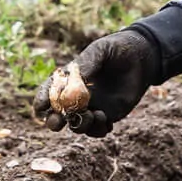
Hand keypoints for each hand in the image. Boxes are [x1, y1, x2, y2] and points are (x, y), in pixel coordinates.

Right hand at [32, 30, 160, 137]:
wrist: (140, 58)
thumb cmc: (115, 49)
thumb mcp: (100, 51)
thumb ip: (87, 64)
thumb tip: (73, 81)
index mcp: (68, 80)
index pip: (48, 93)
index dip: (41, 101)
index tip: (41, 106)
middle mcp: (76, 97)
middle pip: (57, 116)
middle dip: (53, 122)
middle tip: (58, 122)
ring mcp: (91, 108)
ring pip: (77, 126)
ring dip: (80, 125)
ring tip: (95, 114)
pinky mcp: (107, 115)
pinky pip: (97, 130)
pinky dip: (98, 129)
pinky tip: (106, 119)